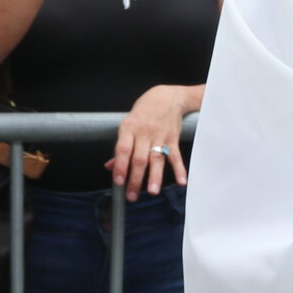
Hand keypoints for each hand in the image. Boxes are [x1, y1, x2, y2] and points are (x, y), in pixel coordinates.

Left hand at [110, 84, 192, 198]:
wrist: (168, 96)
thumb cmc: (144, 111)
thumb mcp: (128, 124)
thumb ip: (121, 147)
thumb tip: (110, 167)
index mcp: (128, 129)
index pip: (123, 150)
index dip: (120, 166)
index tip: (118, 182)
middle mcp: (144, 133)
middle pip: (139, 159)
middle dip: (135, 179)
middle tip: (131, 196)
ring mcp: (160, 136)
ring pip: (157, 159)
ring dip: (155, 177)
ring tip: (152, 192)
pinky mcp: (173, 138)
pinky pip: (176, 155)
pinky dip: (179, 169)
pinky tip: (181, 181)